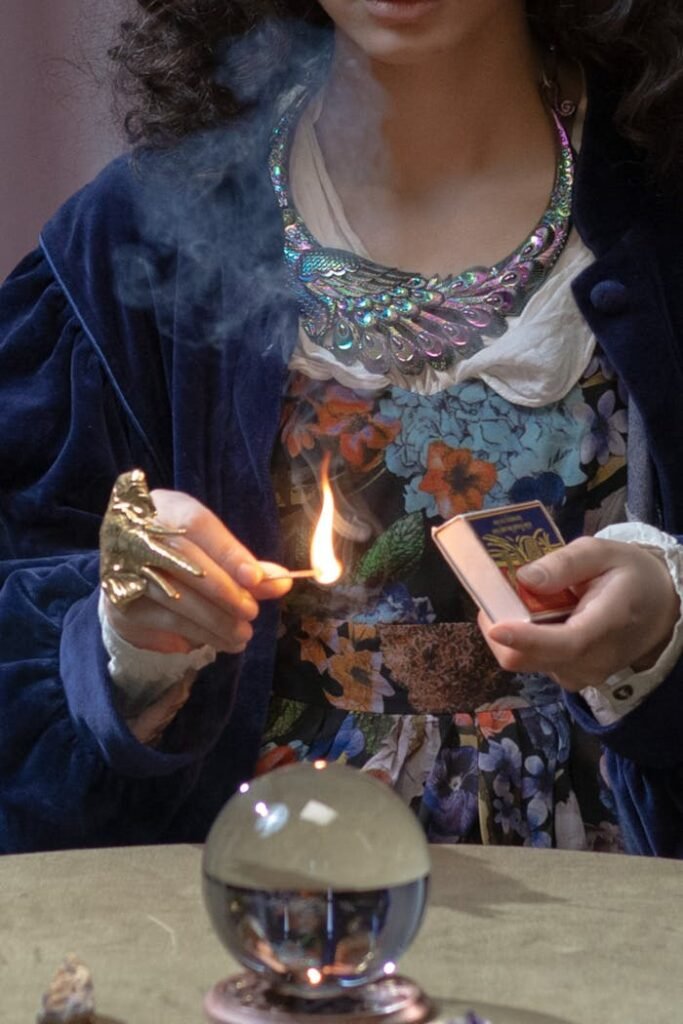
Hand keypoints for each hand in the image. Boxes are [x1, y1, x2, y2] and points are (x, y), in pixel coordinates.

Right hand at [102, 489, 291, 653]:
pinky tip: (220, 641)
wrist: (132, 573)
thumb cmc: (185, 556)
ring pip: (175, 596)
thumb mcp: (214, 552)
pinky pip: (166, 621)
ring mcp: (123, 567)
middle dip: (224, 591)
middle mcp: (137, 532)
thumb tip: (281, 582)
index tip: (255, 578)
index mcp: (166, 508)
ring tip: (242, 634)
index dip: (228, 552)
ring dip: (215, 620)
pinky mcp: (120, 602)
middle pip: (184, 560)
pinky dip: (198, 634)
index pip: (198, 525)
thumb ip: (246, 567)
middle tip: (251, 611)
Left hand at [478, 537, 679, 690]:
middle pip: (528, 658)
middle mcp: (590, 661)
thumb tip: (525, 577)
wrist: (659, 609)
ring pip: (524, 661)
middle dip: (501, 625)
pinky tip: (530, 615)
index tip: (494, 625)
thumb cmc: (630, 576)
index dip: (525, 638)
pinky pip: (532, 661)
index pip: (564, 644)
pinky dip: (521, 639)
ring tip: (516, 599)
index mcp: (606, 625)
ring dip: (509, 632)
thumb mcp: (603, 553)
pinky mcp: (569, 676)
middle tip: (495, 592)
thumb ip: (565, 563)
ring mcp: (579, 674)